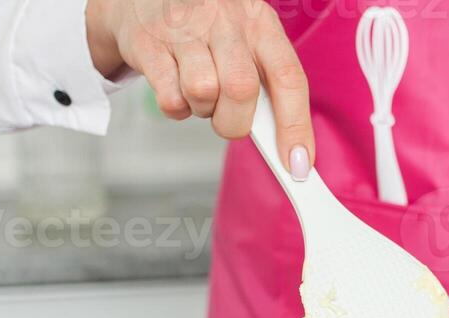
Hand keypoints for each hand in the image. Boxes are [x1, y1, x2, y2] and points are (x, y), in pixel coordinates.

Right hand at [85, 0, 313, 170]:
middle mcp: (226, 20)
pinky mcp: (149, 43)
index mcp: (259, 22)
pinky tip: (175, 88)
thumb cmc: (206, 30)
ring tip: (199, 93)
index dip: (296, 127)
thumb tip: (287, 146)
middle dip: (236, 121)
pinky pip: (171, 97)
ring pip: (203, 92)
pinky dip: (176, 108)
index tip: (298, 166)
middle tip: (228, 119)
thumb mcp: (245, 41)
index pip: (289, 77)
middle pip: (242, 90)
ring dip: (203, 110)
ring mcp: (185, 29)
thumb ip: (266, 83)